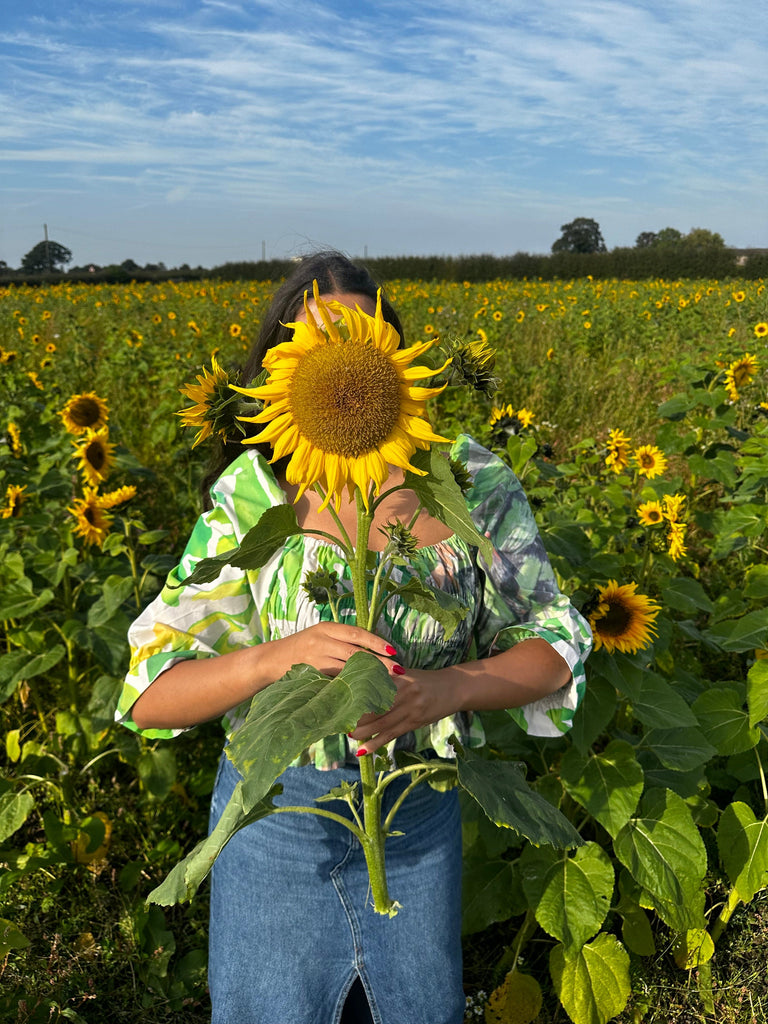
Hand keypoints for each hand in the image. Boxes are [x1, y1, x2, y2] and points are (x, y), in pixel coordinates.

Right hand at [261, 622, 400, 683]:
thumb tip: (373, 650)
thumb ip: (342, 640)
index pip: (357, 633)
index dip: (377, 642)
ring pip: (348, 668)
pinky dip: (351, 687)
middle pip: (356, 652)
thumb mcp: (320, 636)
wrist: (271, 660)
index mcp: (327, 627)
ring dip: (369, 676)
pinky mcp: (312, 674)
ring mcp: (316, 658)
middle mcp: (322, 640)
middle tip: (399, 670)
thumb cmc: (301, 648)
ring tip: (386, 683)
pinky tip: (364, 693)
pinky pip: (336, 681)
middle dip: (380, 662)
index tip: (394, 651)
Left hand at [348, 667, 460, 752]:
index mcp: (398, 677)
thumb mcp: (406, 674)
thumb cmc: (425, 680)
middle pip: (373, 707)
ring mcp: (410, 708)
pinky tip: (363, 751)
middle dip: (355, 716)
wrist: (454, 687)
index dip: (354, 696)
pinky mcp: (415, 722)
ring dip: (362, 732)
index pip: (371, 687)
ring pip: (381, 723)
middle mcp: (403, 692)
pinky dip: (376, 744)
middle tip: (338, 721)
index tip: (339, 702)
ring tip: (348, 735)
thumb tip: (359, 684)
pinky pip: (391, 734)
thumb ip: (385, 677)